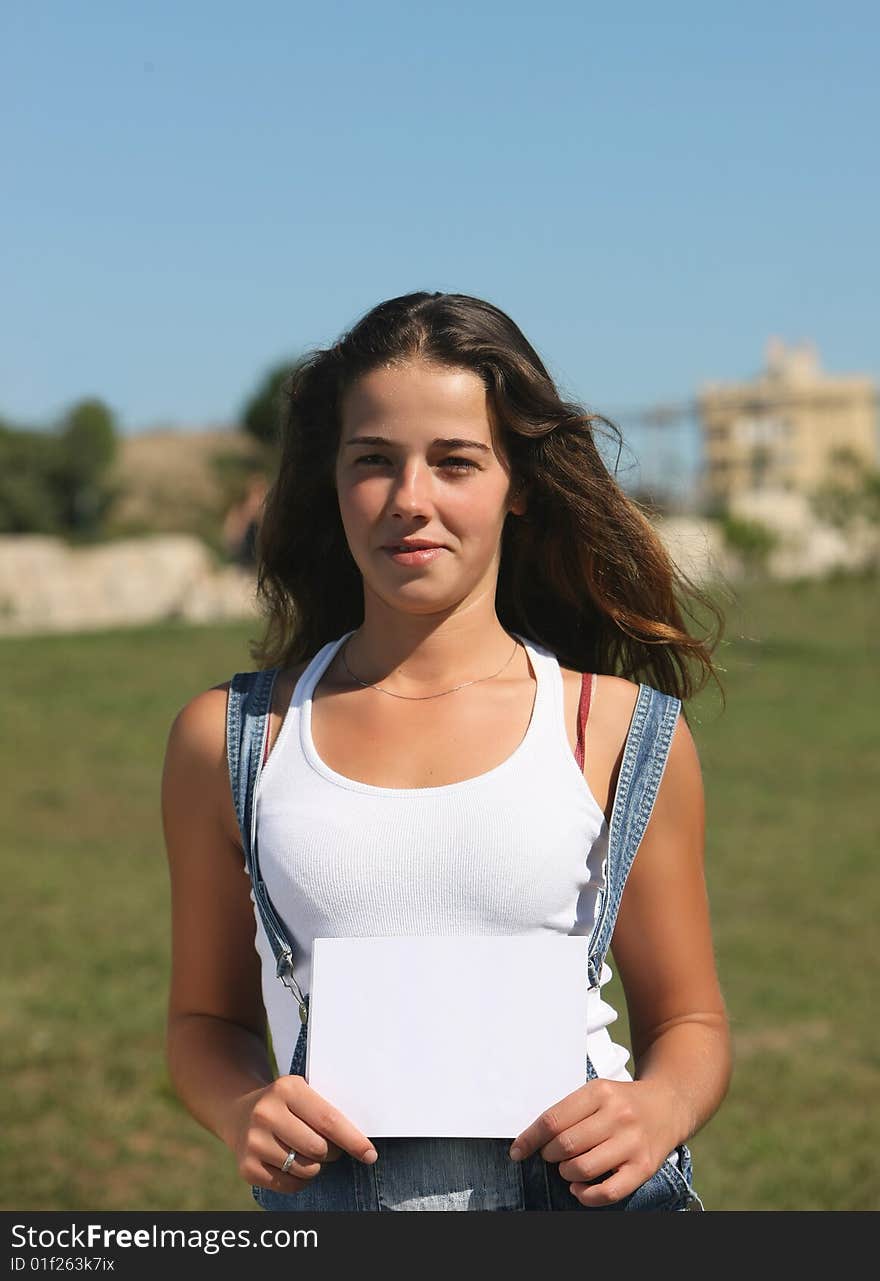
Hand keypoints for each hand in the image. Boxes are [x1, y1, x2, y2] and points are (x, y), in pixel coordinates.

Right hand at [227, 1075, 377, 1194]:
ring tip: (306, 1151)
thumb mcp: (303, 1093)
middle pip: (319, 1148)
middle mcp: (266, 1113)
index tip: (370, 1154)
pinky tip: (291, 1163)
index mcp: (286, 1089)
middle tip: (328, 1146)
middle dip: (333, 1152)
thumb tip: (362, 1143)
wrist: (239, 1112)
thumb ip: (328, 1111)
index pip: (328, 1120)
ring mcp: (254, 1141)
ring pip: (307, 1169)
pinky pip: (290, 1185)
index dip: (353, 1140)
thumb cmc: (286, 1104)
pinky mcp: (247, 1167)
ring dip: (316, 1166)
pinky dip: (299, 1180)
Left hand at [508, 1078, 678, 1205]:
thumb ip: (570, 1111)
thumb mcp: (598, 1092)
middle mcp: (617, 1116)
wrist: (668, 1105)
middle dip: (549, 1155)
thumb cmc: (622, 1102)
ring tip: (567, 1169)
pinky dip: (586, 1196)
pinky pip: (608, 1192)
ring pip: (583, 1169)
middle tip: (551, 1155)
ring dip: (566, 1174)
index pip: (554, 1119)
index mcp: (600, 1092)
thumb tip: (532, 1139)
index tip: (517, 1151)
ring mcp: (632, 1143)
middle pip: (566, 1145)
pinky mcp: (644, 1167)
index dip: (530, 1139)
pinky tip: (579, 1189)